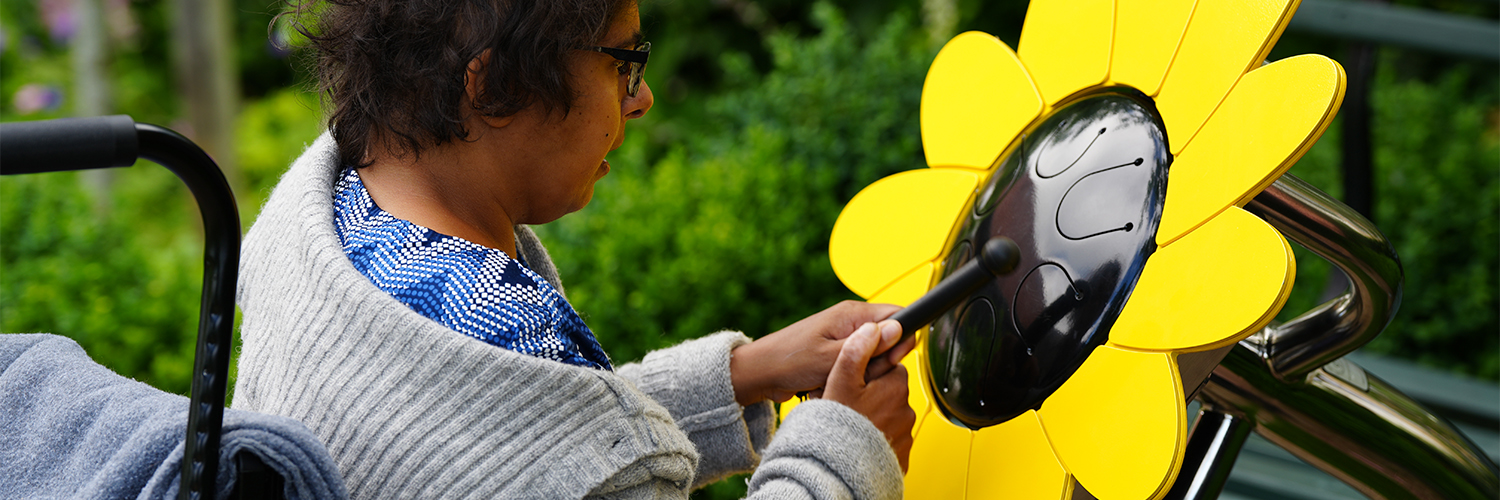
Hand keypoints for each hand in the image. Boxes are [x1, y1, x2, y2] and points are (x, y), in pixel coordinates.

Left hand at [729, 301, 899, 405]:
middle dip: (883, 360)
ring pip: (874, 355)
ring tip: (845, 380)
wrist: (761, 373)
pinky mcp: (837, 353)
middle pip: (888, 338)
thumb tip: (898, 329)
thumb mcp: (831, 357)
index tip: (891, 359)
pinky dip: (854, 377)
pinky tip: (838, 384)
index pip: (897, 315)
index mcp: (852, 314)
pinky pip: (859, 365)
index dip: (902, 338)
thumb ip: (868, 345)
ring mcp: (844, 338)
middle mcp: (850, 323)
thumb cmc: (788, 361)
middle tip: (863, 374)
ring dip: (866, 372)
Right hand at [823, 320, 915, 471]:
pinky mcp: (902, 454)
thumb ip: (857, 350)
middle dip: (873, 394)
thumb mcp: (841, 380)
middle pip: (889, 391)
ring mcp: (906, 433)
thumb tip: (873, 328)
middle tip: (850, 403)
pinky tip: (863, 439)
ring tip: (854, 423)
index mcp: (895, 385)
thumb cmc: (839, 425)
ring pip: (890, 415)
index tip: (854, 383)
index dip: (868, 372)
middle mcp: (906, 408)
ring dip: (876, 417)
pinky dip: (880, 438)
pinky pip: (892, 439)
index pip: (888, 367)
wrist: (840, 468)